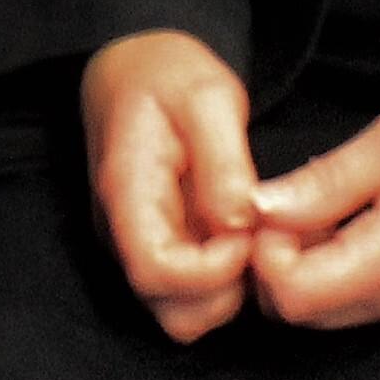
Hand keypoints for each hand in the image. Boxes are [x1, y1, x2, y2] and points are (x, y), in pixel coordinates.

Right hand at [80, 31, 259, 343]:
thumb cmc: (166, 73)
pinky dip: (224, 283)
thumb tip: (240, 226)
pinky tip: (245, 238)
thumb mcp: (207, 97)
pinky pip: (189, 294)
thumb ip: (224, 163)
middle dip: (226, 292)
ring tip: (253, 237)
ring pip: (182, 313)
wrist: (131, 66)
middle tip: (257, 239)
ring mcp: (137, 245)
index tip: (246, 232)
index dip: (212, 270)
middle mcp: (122, 233)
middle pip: (170, 311)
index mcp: (127, 191)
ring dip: (227, 292)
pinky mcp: (157, 248)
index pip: (156, 272)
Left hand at [245, 89, 379, 329]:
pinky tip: (332, 214)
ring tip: (305, 200)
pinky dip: (323, 264)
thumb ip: (331, 180)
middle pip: (297, 309)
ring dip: (295, 263)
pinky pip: (350, 296)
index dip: (261, 253)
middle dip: (269, 260)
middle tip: (277, 198)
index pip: (292, 296)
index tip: (264, 203)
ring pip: (321, 306)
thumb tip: (260, 208)